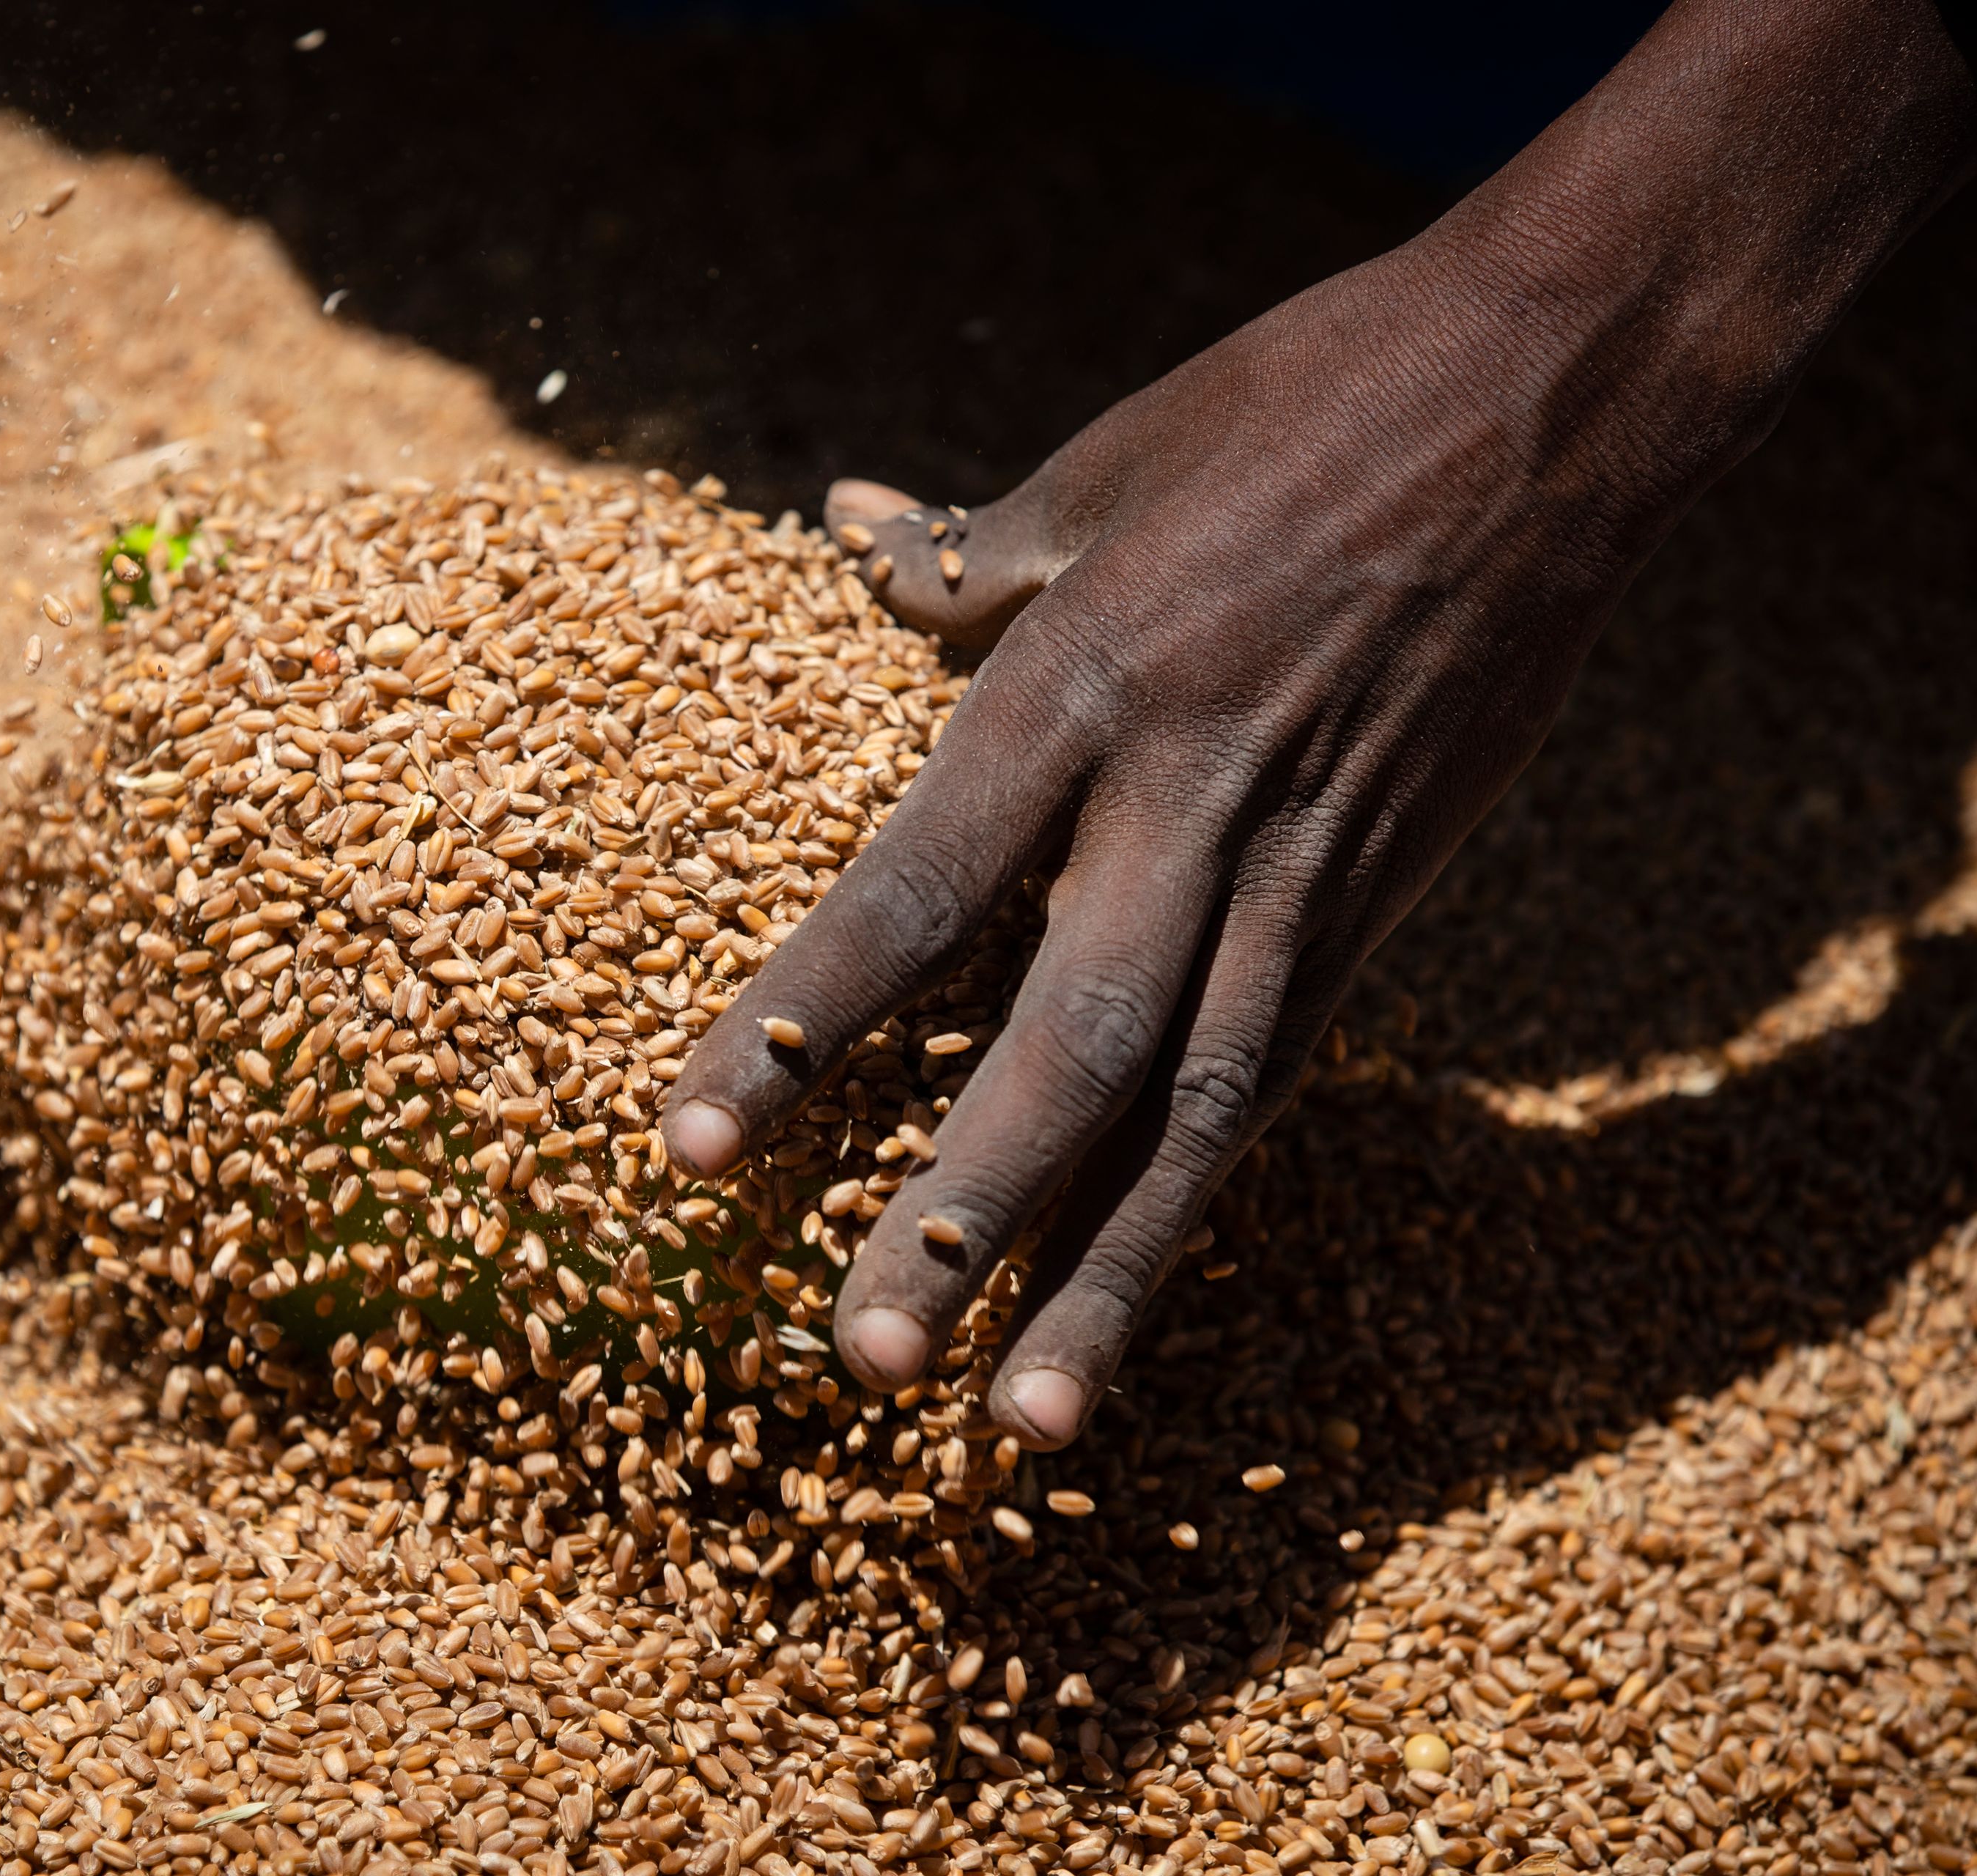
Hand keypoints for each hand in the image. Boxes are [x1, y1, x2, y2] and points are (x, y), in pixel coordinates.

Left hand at [665, 0, 1974, 1446]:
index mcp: (1086, 682)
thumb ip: (971, 553)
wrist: (1555, 407)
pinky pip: (1275, 1077)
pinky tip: (1131, 1297)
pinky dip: (1201, 1195)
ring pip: (1199, 1108)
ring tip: (1020, 1420)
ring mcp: (1307, 872)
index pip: (917, 889)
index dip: (801, 1023)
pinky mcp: (1386, 907)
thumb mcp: (1114, 459)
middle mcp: (1192, 804)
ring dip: (1108, 1272)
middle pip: (1066, 1041)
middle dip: (964, 1210)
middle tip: (861, 1353)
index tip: (694, 1146)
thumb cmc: (1307, 404)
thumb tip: (847, 536)